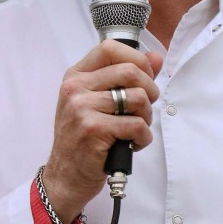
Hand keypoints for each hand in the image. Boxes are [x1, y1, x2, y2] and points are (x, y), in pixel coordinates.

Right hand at [41, 40, 162, 222]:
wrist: (66, 175)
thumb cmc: (84, 138)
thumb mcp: (98, 102)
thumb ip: (126, 77)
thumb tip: (156, 58)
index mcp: (76, 76)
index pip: (110, 48)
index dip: (136, 60)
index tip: (144, 78)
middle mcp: (75, 88)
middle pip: (130, 71)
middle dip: (149, 91)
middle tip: (145, 108)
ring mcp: (82, 108)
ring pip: (138, 98)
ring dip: (147, 117)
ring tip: (136, 129)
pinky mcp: (93, 129)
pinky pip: (137, 125)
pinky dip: (143, 138)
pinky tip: (132, 144)